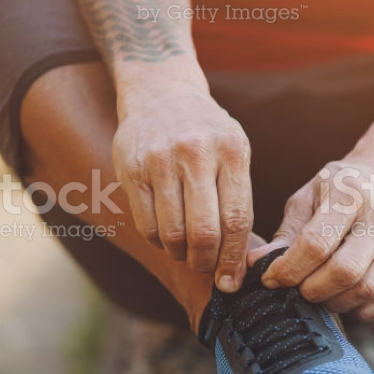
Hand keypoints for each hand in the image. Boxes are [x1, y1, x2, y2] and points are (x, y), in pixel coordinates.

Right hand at [112, 90, 252, 291]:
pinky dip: (159, 241)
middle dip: (207, 262)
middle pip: (204, 232)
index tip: (231, 281)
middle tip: (207, 268)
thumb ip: (238, 195)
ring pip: (172, 233)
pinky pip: (146, 223)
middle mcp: (196, 153)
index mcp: (232, 151)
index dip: (234, 258)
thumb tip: (241, 258)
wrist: (161, 92)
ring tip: (187, 252)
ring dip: (181, 254)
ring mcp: (161, 160)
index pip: (237, 219)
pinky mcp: (132, 168)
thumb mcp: (234, 149)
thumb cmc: (207, 132)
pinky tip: (167, 236)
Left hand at [249, 158, 373, 319]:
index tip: (270, 278)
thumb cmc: (341, 188)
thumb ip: (286, 233)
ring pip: (367, 290)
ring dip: (335, 302)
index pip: (316, 244)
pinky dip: (364, 311)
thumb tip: (256, 264)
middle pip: (344, 271)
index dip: (288, 269)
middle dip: (311, 290)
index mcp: (349, 195)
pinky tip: (345, 299)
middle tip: (297, 288)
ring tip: (319, 293)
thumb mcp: (308, 197)